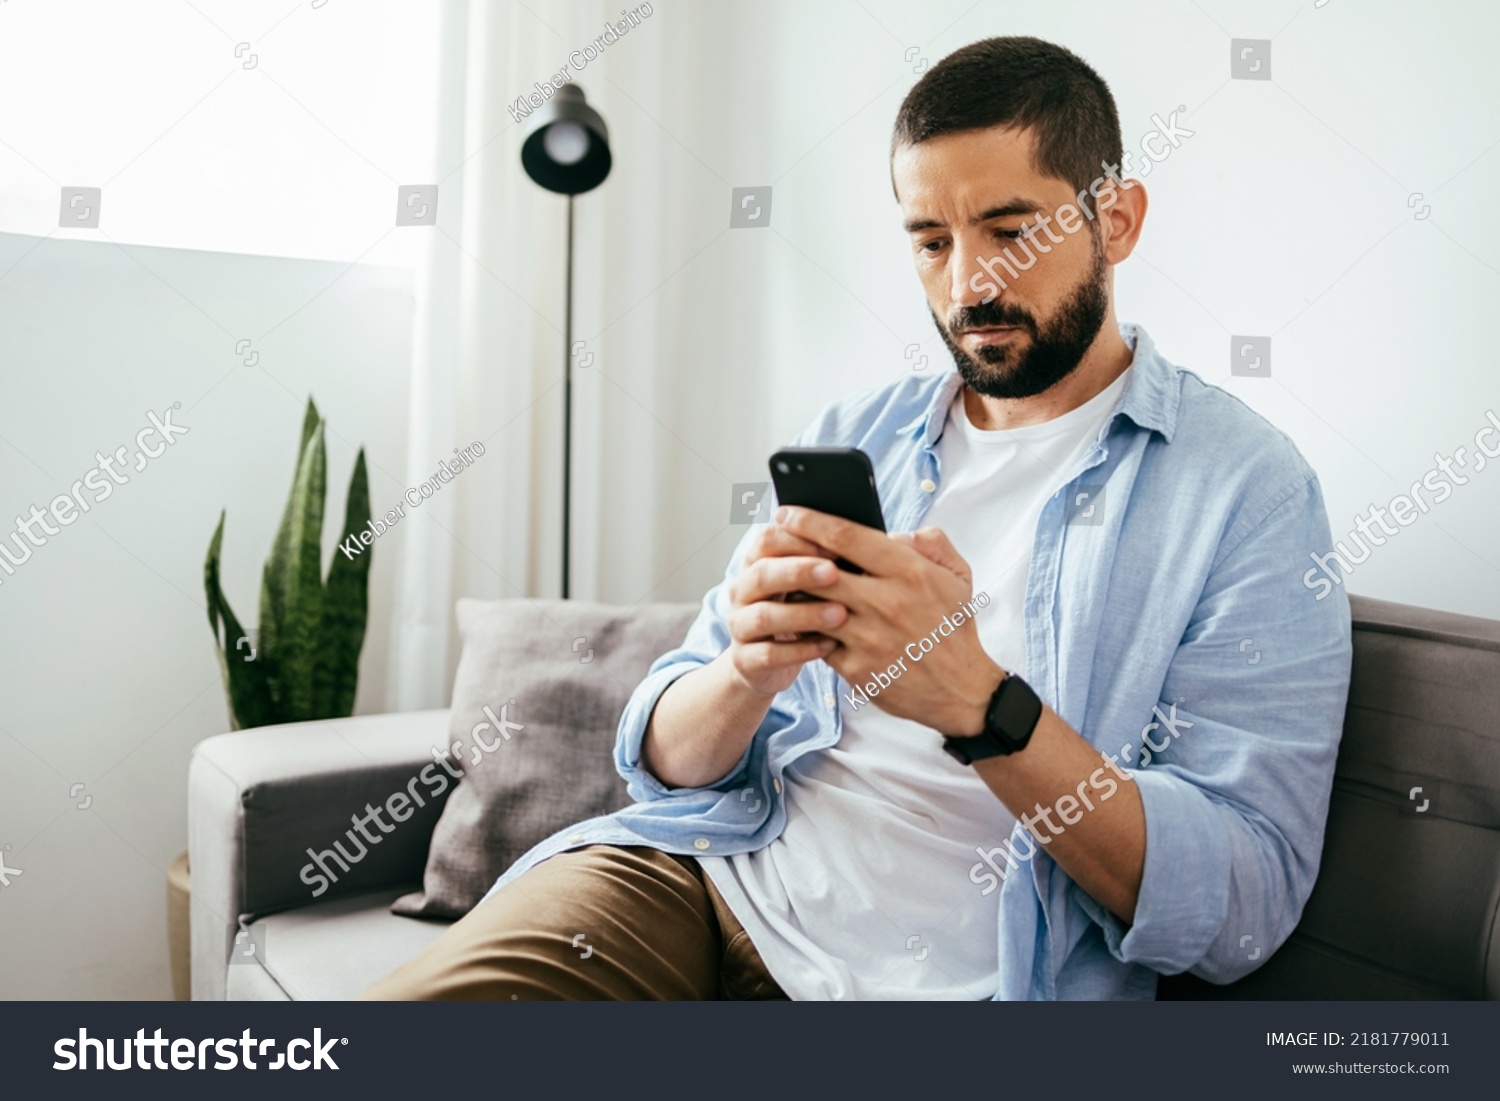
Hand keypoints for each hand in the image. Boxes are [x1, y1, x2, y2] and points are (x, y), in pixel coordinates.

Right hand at [723, 523, 848, 696]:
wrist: (765, 663)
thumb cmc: (798, 613)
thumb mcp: (806, 585)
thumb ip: (823, 562)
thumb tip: (865, 539)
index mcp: (756, 564)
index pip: (767, 540)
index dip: (798, 540)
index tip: (835, 545)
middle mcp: (742, 592)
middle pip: (762, 574)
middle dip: (798, 571)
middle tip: (834, 573)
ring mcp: (740, 626)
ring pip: (763, 616)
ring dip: (803, 613)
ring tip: (840, 614)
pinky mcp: (745, 660)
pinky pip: (768, 654)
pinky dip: (800, 650)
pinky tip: (829, 646)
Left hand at [773, 506, 1004, 735]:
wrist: (962, 690)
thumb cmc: (954, 628)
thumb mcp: (958, 576)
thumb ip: (930, 542)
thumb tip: (894, 533)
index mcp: (909, 572)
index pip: (846, 536)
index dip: (810, 521)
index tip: (788, 513)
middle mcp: (886, 602)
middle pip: (818, 569)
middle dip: (790, 552)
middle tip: (773, 542)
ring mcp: (868, 638)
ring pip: (811, 605)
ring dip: (794, 591)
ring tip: (783, 580)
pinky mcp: (856, 668)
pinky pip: (817, 640)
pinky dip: (806, 627)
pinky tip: (800, 617)